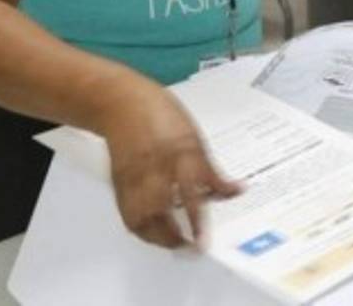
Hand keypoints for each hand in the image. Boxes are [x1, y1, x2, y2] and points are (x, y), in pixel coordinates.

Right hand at [99, 81, 239, 248]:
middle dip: (178, 234)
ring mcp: (134, 176)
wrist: (121, 104)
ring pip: (143, 217)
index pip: (192, 191)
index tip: (208, 237)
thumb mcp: (195, 136)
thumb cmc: (163, 115)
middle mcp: (155, 166)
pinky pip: (128, 214)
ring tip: (178, 245)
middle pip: (163, 210)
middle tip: (195, 247)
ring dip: (160, 237)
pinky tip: (156, 235)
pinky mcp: (119, 183)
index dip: (200, 217)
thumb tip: (234, 190)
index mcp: (180, 151)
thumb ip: (210, 168)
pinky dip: (143, 230)